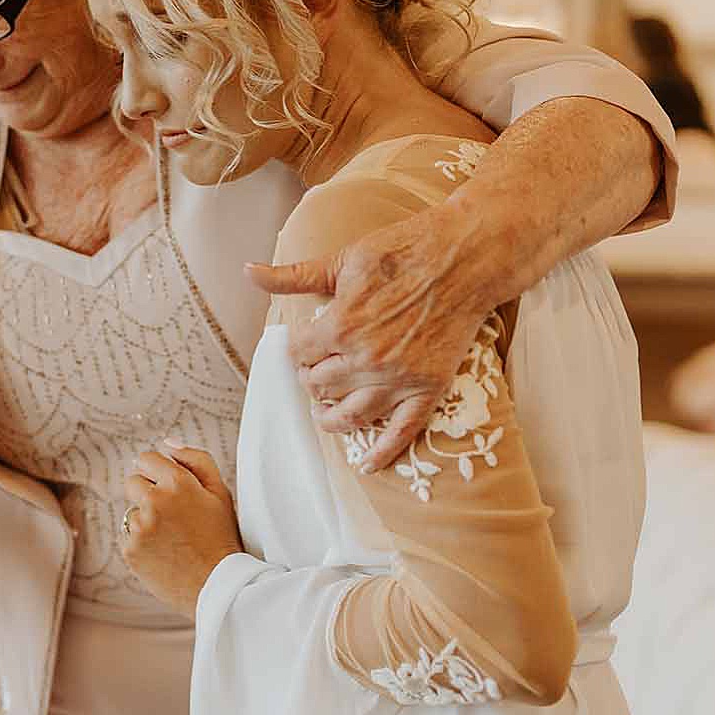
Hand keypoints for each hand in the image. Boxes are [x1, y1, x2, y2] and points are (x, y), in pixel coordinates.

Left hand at [119, 444, 242, 618]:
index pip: (147, 458)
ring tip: (172, 537)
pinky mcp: (129, 549)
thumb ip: (195, 459)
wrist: (217, 586)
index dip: (157, 471)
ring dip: (145, 518)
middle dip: (147, 492)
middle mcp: (154, 500)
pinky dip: (140, 540)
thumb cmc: (222, 537)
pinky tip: (163, 551)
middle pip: (132, 481)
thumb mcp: (220, 492)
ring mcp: (139, 526)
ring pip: (131, 510)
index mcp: (178, 482)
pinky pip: (128, 534)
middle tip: (172, 514)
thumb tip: (166, 443)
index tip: (167, 485)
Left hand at [246, 207, 487, 472]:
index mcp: (340, 325)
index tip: (307, 344)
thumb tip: (249, 272)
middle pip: (318, 387)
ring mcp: (398, 378)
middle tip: (319, 371)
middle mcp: (365, 359)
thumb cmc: (404, 250)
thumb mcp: (342, 259)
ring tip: (325, 414)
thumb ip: (294, 276)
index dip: (300, 349)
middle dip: (312, 379)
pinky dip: (382, 453)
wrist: (465, 257)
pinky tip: (366, 465)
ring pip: (350, 416)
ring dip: (330, 419)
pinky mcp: (428, 388)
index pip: (299, 354)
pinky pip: (401, 432)